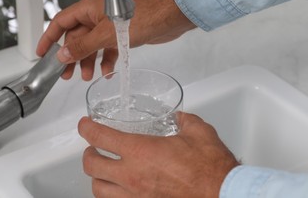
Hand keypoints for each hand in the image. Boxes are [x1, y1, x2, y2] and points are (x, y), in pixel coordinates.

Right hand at [36, 0, 195, 79]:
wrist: (167, 20)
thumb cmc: (141, 19)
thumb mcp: (106, 35)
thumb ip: (83, 46)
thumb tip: (62, 55)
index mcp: (88, 9)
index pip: (60, 23)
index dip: (48, 38)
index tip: (41, 53)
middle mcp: (96, 16)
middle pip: (76, 38)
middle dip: (71, 57)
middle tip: (66, 75)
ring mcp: (108, 25)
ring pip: (91, 45)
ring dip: (88, 61)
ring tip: (87, 76)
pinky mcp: (120, 34)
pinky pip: (107, 49)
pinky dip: (105, 60)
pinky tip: (107, 72)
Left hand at [78, 112, 239, 197]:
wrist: (221, 194)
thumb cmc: (210, 168)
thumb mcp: (199, 132)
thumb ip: (185, 120)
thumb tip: (180, 118)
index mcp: (141, 151)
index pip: (101, 136)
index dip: (87, 128)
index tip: (85, 125)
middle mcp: (132, 175)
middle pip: (91, 164)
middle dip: (88, 153)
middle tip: (94, 147)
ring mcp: (136, 196)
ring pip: (98, 189)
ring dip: (97, 177)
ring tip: (103, 170)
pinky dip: (112, 195)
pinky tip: (119, 190)